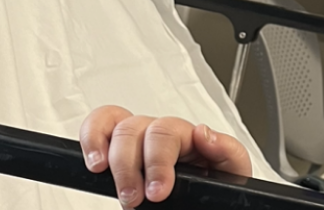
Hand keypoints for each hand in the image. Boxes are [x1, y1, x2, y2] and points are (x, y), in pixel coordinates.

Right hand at [79, 105, 250, 206]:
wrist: (205, 198)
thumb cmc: (216, 181)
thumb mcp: (231, 171)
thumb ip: (227, 151)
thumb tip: (204, 133)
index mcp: (189, 135)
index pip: (166, 133)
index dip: (157, 163)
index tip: (158, 192)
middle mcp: (161, 132)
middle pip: (136, 130)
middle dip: (131, 169)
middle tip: (135, 199)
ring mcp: (139, 137)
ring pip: (117, 128)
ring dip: (112, 159)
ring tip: (118, 188)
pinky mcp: (118, 146)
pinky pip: (100, 125)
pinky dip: (91, 136)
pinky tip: (93, 161)